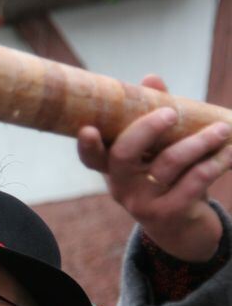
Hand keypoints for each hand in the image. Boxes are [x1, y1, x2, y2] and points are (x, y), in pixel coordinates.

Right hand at [77, 75, 230, 261]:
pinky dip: (216, 162)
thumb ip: (150, 115)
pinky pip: (195, 180)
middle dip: (147, 129)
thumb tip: (151, 79)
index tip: (89, 129)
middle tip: (171, 112)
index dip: (87, 145)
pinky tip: (229, 152)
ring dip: (199, 142)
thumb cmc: (164, 178)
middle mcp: (120, 186)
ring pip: (169, 163)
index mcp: (112, 168)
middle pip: (124, 154)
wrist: (179, 226)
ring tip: (222, 129)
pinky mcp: (169, 213)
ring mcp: (142, 202)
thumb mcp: (154, 151)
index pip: (91, 157)